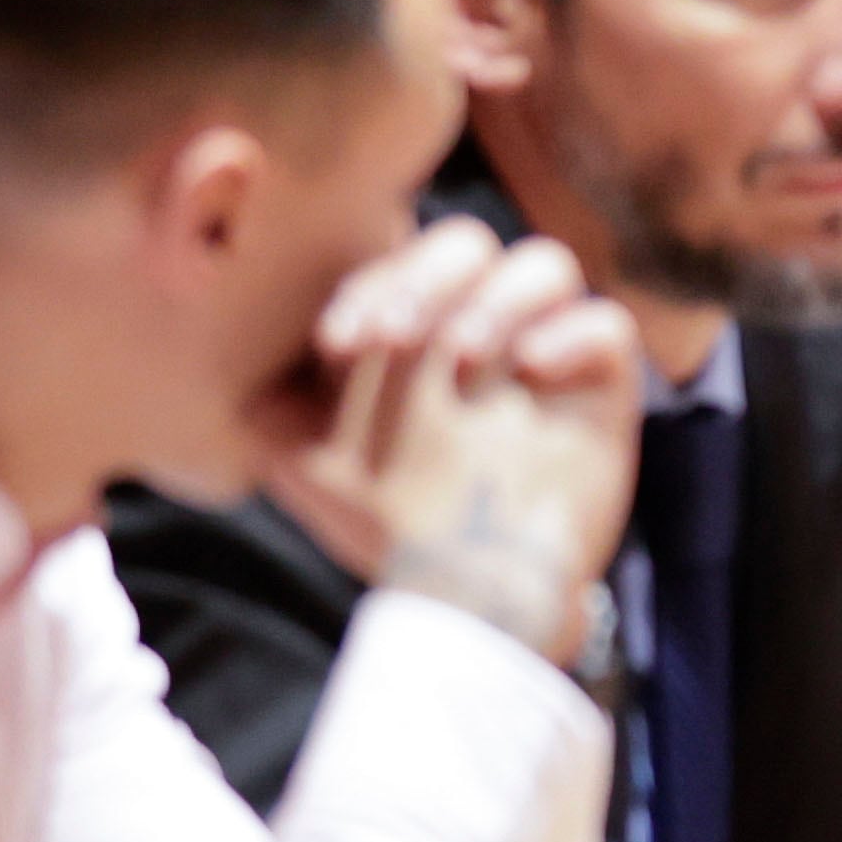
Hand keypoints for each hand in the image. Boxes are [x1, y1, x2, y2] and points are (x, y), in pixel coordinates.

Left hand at [296, 218, 640, 664]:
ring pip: (546, 264)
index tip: (337, 345)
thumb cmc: (386, 524)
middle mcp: (484, 324)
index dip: (367, 284)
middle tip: (395, 338)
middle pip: (469, 242)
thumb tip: (233, 368)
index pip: (398, 257)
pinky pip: (608, 326)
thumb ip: (271, 406)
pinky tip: (533, 370)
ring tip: (463, 358)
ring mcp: (547, 350)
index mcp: (419, 324)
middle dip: (425, 277)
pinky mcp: (603, 387)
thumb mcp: (308, 464)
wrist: (465, 599)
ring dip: (496, 299)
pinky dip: (572, 334)